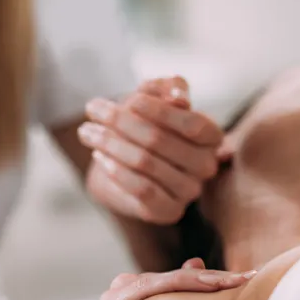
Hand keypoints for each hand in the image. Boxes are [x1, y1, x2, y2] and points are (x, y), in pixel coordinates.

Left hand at [79, 77, 225, 224]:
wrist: (122, 164)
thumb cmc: (141, 124)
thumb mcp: (152, 97)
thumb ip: (165, 88)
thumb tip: (178, 97)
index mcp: (212, 136)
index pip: (192, 124)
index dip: (160, 111)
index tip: (130, 100)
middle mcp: (207, 165)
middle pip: (161, 140)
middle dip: (121, 121)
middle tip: (92, 109)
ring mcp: (189, 191)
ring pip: (145, 162)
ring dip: (110, 143)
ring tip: (87, 131)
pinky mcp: (169, 211)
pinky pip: (142, 190)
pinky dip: (117, 171)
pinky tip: (100, 156)